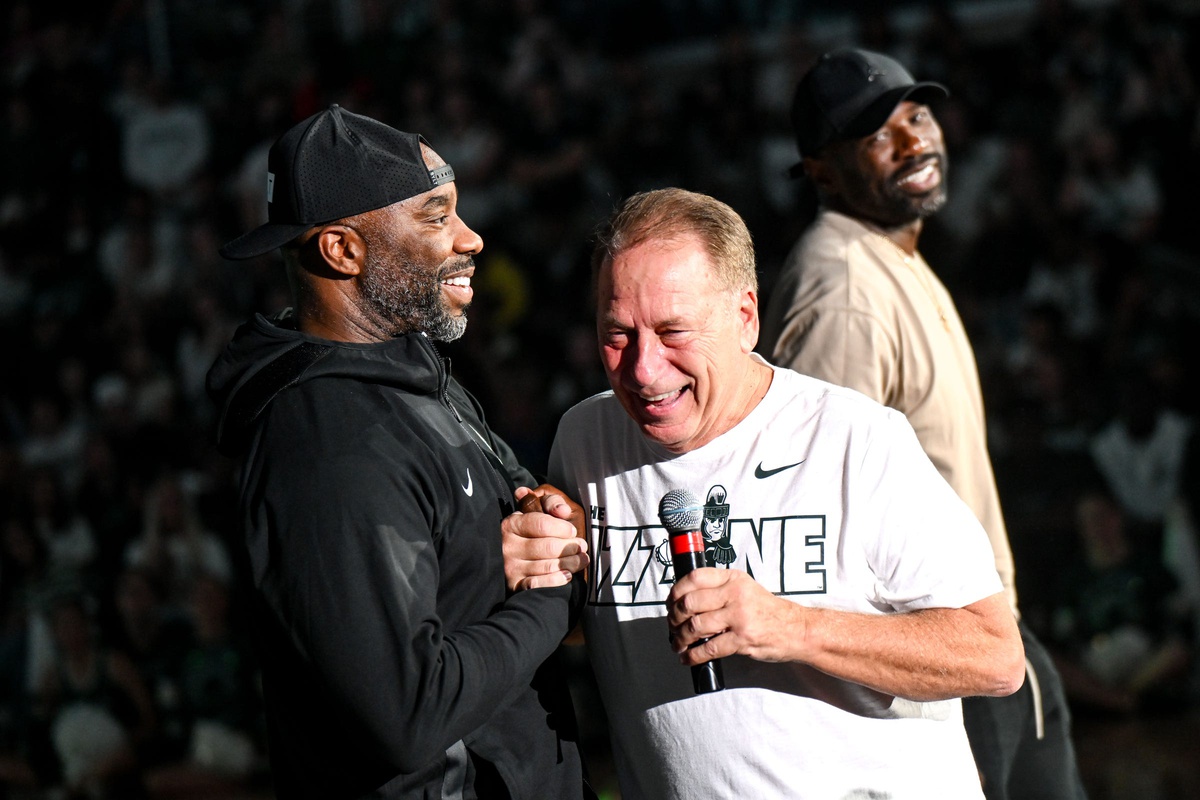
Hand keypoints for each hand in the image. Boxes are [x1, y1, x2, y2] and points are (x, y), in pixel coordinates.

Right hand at [502, 485, 589, 590]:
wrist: (514, 557)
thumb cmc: (533, 530)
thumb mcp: (540, 509)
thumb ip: (552, 502)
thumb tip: (562, 510)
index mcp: (512, 524)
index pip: (541, 524)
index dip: (562, 528)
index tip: (573, 531)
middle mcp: (508, 546)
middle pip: (548, 547)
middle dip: (571, 547)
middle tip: (581, 546)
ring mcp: (510, 567)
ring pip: (548, 566)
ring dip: (571, 563)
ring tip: (582, 559)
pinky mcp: (514, 585)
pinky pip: (538, 584)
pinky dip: (556, 580)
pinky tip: (567, 575)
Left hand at [667, 568, 801, 664]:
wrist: (796, 629)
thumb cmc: (767, 611)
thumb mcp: (745, 588)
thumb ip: (719, 590)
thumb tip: (685, 600)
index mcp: (733, 578)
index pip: (694, 578)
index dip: (676, 591)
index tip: (670, 603)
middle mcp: (735, 594)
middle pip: (690, 603)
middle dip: (674, 618)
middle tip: (672, 626)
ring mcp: (739, 617)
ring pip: (696, 626)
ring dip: (681, 638)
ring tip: (678, 644)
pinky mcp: (742, 639)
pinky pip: (709, 648)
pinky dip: (693, 656)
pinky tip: (688, 658)